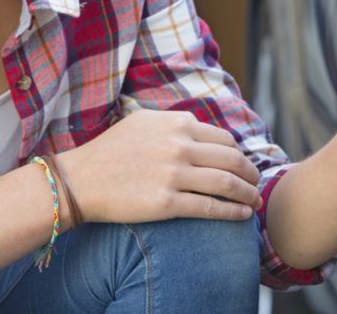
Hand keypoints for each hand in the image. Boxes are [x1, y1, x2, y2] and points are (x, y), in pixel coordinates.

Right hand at [56, 109, 261, 224]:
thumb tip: (198, 126)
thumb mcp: (141, 121)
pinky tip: (242, 215)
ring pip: (227, 184)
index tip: (243, 166)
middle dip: (251, 174)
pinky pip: (211, 207)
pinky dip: (233, 212)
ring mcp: (174, 175)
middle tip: (256, 184)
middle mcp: (179, 146)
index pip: (223, 139)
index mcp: (177, 124)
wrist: (80, 180)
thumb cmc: (109, 151)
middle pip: (232, 160)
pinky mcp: (167, 203)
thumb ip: (172, 122)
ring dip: (248, 194)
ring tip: (254, 202)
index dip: (239, 154)